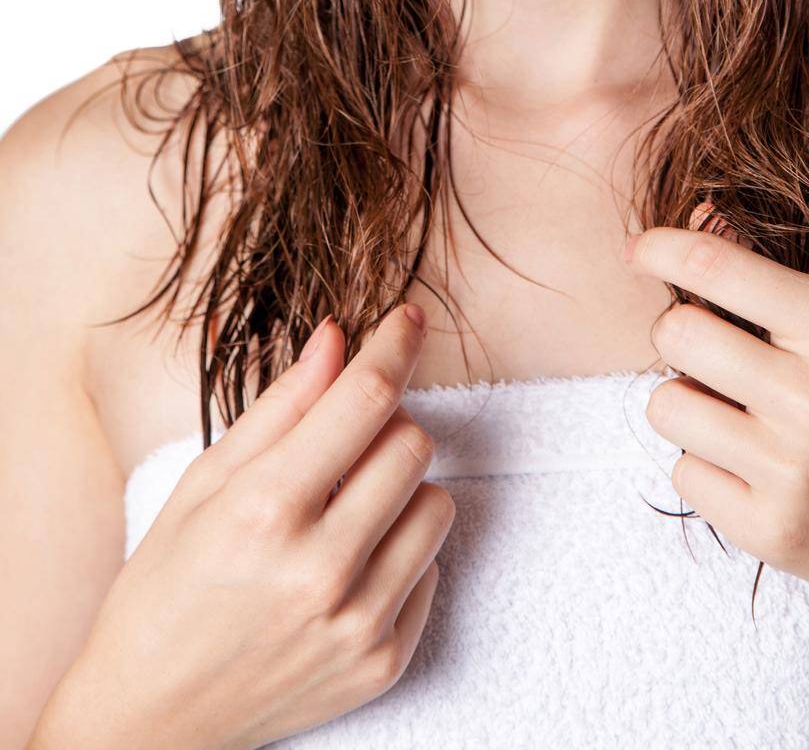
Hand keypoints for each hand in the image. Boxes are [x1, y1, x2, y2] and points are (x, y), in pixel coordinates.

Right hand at [43, 303, 453, 749]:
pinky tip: (347, 565)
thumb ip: (282, 406)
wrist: (151, 718)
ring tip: (344, 508)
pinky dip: (399, 553)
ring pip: (436, 504)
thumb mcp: (204, 482)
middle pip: (412, 445)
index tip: (407, 319)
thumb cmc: (165, 589)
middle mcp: (320, 569)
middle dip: (386, 425)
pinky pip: (431, 569)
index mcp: (265, 510)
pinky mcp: (383, 662)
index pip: (366, 400)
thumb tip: (337, 338)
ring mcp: (357, 623)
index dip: (394, 346)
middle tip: (345, 440)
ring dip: (400, 490)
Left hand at [626, 213, 808, 615]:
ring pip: (665, 405)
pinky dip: (706, 468)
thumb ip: (771, 281)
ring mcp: (791, 468)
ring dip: (687, 405)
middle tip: (707, 354)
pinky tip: (753, 472)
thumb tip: (695, 213)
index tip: (637, 248)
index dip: (660, 248)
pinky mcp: (771, 530)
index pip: (717, 267)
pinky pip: (682, 473)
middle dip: (678, 337)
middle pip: (675, 335)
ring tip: (735, 417)